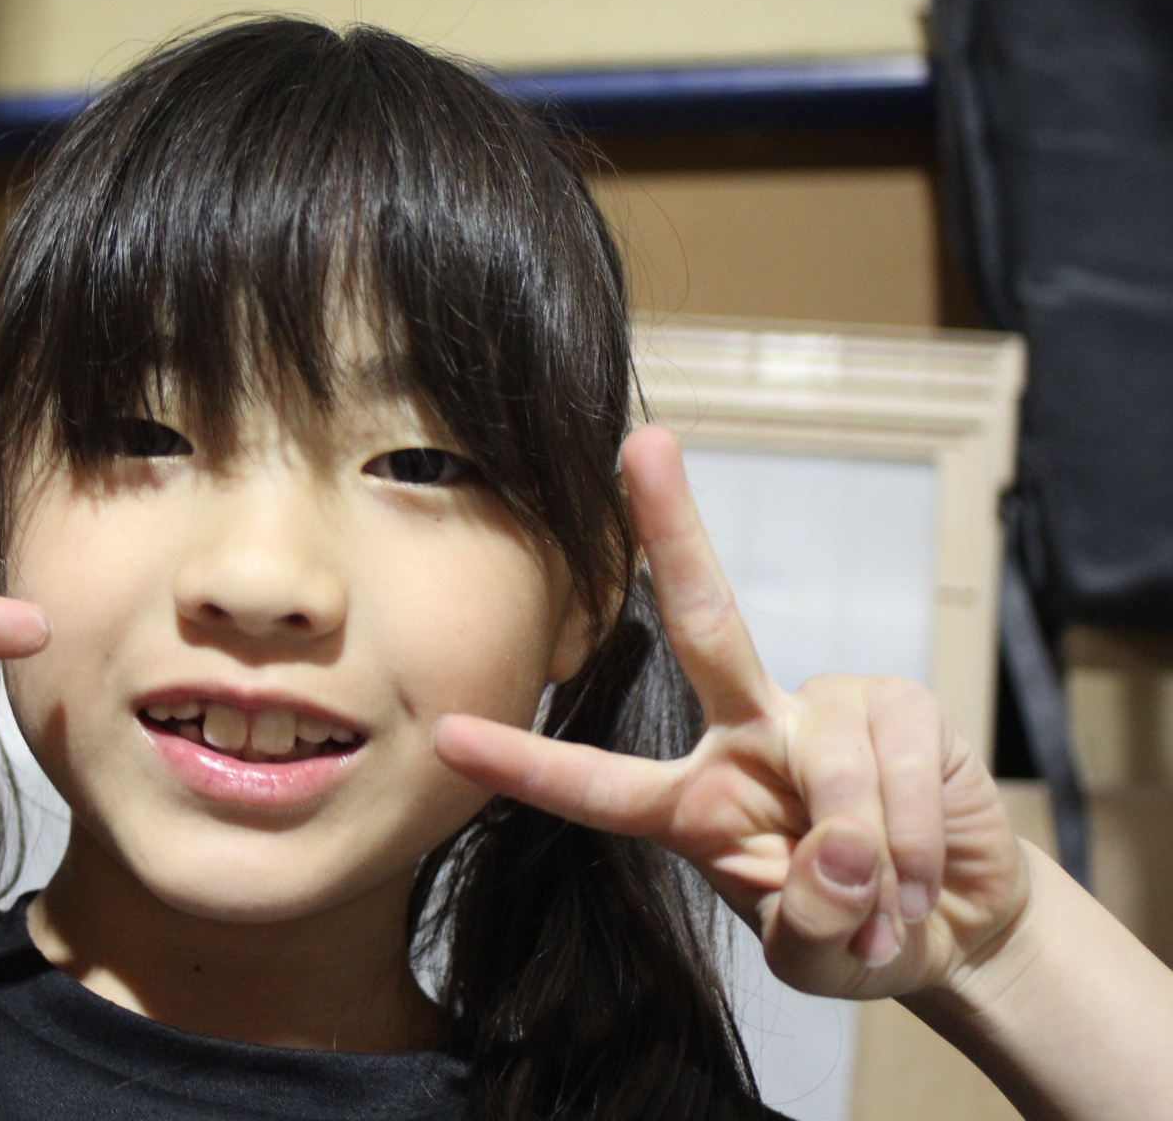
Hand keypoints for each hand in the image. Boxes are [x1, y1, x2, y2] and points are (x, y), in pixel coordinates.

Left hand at [434, 426, 1029, 1001]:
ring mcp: (825, 710)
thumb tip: (836, 855)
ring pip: (829, 769)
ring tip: (882, 917)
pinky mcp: (902, 707)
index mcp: (692, 800)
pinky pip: (898, 770)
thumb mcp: (811, 957)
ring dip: (866, 866)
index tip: (446, 734)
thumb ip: (803, 922)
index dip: (525, 763)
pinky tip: (920, 883)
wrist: (956, 928)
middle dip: (674, 529)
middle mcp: (747, 731)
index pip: (596, 784)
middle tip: (644, 444)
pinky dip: (912, 846)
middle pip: (706, 623)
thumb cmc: (855, 934)